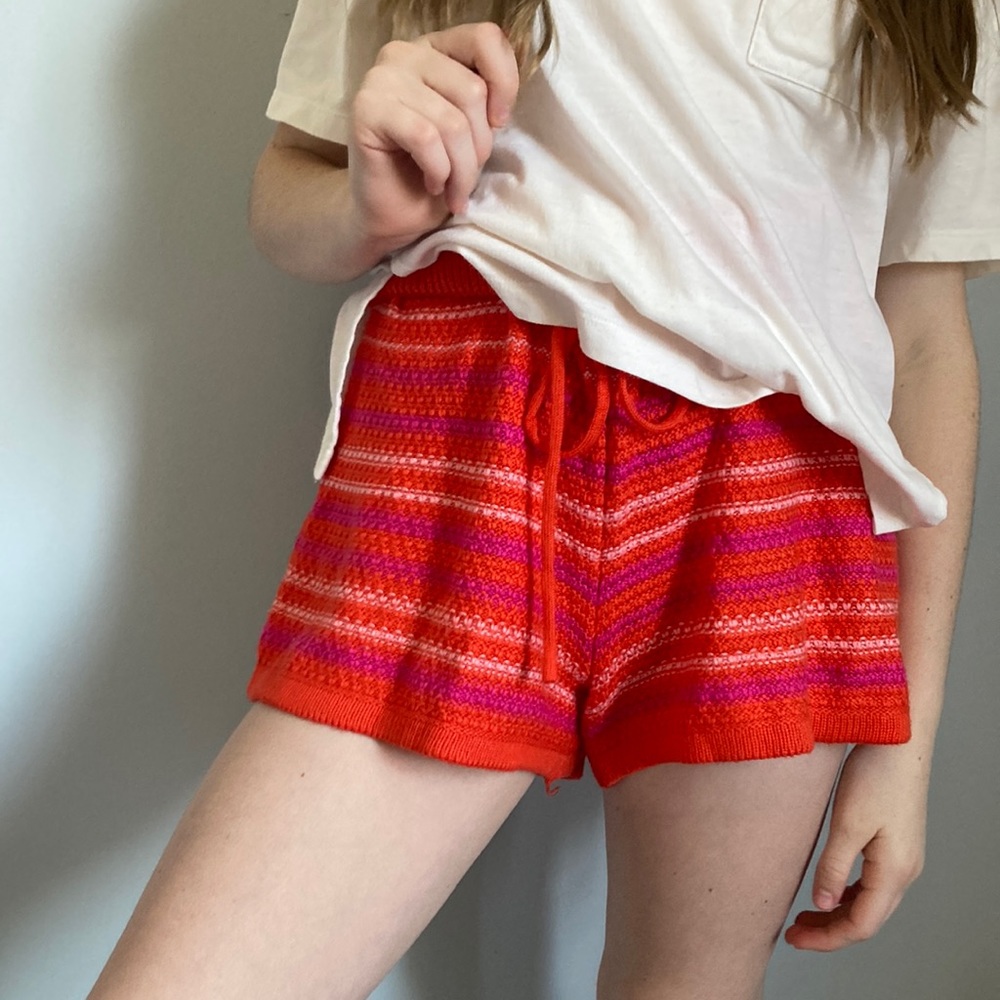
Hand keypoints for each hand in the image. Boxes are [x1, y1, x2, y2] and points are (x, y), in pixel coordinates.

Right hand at [346, 21, 519, 247]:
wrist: (396, 217)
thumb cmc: (436, 175)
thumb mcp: (473, 132)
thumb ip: (486, 101)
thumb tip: (501, 105)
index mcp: (437, 50)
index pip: (486, 39)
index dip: (505, 83)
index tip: (499, 124)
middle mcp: (406, 54)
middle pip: (473, 91)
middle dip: (480, 147)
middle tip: (466, 176)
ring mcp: (382, 77)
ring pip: (451, 122)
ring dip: (461, 170)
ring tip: (453, 190)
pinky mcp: (366, 108)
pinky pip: (425, 138)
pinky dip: (438, 171)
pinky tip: (432, 184)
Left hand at [784, 742, 929, 950]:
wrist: (900, 740)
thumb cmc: (875, 776)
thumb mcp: (847, 824)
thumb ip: (833, 867)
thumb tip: (821, 905)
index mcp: (894, 872)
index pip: (860, 925)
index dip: (826, 939)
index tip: (793, 940)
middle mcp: (905, 871)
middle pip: (867, 919)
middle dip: (830, 931)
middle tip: (794, 933)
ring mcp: (903, 857)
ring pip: (870, 902)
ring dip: (838, 913)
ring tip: (805, 916)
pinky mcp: (896, 842)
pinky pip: (873, 882)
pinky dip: (849, 892)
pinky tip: (829, 888)